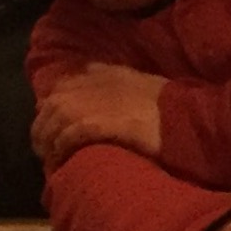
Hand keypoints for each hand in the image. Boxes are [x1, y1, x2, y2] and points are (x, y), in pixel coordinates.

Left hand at [32, 63, 167, 167]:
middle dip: (43, 128)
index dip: (51, 108)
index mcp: (102, 74)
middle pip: (52, 106)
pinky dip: (61, 149)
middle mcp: (92, 86)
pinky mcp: (99, 125)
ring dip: (49, 141)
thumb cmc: (168, 103)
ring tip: (51, 159)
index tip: (52, 126)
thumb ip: (112, 74)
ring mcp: (94, 105)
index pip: (61, 88)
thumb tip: (88, 69)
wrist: (187, 117)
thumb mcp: (139, 78)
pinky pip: (69, 136)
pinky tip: (62, 161)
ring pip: (56, 121)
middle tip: (44, 150)